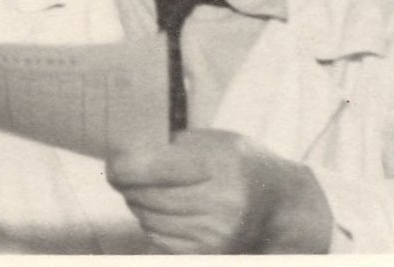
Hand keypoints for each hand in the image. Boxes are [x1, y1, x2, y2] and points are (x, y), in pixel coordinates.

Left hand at [106, 128, 331, 253]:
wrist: (280, 206)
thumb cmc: (241, 164)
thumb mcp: (214, 141)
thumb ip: (172, 146)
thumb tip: (125, 153)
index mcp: (217, 165)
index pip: (149, 167)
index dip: (121, 166)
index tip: (112, 163)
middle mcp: (219, 203)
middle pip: (145, 195)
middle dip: (127, 184)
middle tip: (125, 173)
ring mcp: (215, 233)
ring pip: (148, 219)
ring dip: (139, 204)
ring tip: (148, 190)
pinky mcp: (210, 253)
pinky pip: (159, 239)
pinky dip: (152, 224)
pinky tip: (164, 211)